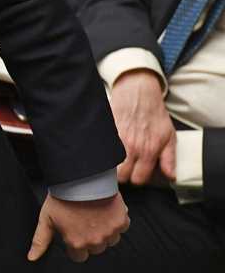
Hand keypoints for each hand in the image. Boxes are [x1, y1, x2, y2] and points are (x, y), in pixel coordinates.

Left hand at [27, 192, 128, 262]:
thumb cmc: (61, 198)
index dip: (75, 244)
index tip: (73, 232)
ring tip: (94, 214)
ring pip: (110, 239)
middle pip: (95, 248)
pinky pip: (121, 227)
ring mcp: (110, 232)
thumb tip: (32, 258)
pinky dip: (116, 220)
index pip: (79, 256)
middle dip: (90, 237)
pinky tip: (105, 210)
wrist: (81, 179)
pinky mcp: (122, 222)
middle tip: (83, 220)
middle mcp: (95, 241)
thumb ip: (40, 241)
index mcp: (76, 243)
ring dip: (104, 231)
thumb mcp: (46, 219)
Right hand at [110, 69, 175, 183]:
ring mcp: (116, 141)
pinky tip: (108, 150)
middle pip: (121, 176)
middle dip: (124, 174)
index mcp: (148, 151)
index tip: (138, 172)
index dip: (139, 178)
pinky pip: (101, 152)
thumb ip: (169, 159)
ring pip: (109, 167)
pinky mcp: (106, 133)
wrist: (139, 94)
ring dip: (112, 166)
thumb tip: (171, 176)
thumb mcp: (169, 137)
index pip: (139, 179)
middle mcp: (131, 148)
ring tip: (117, 161)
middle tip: (127, 167)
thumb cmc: (154, 114)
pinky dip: (104, 154)